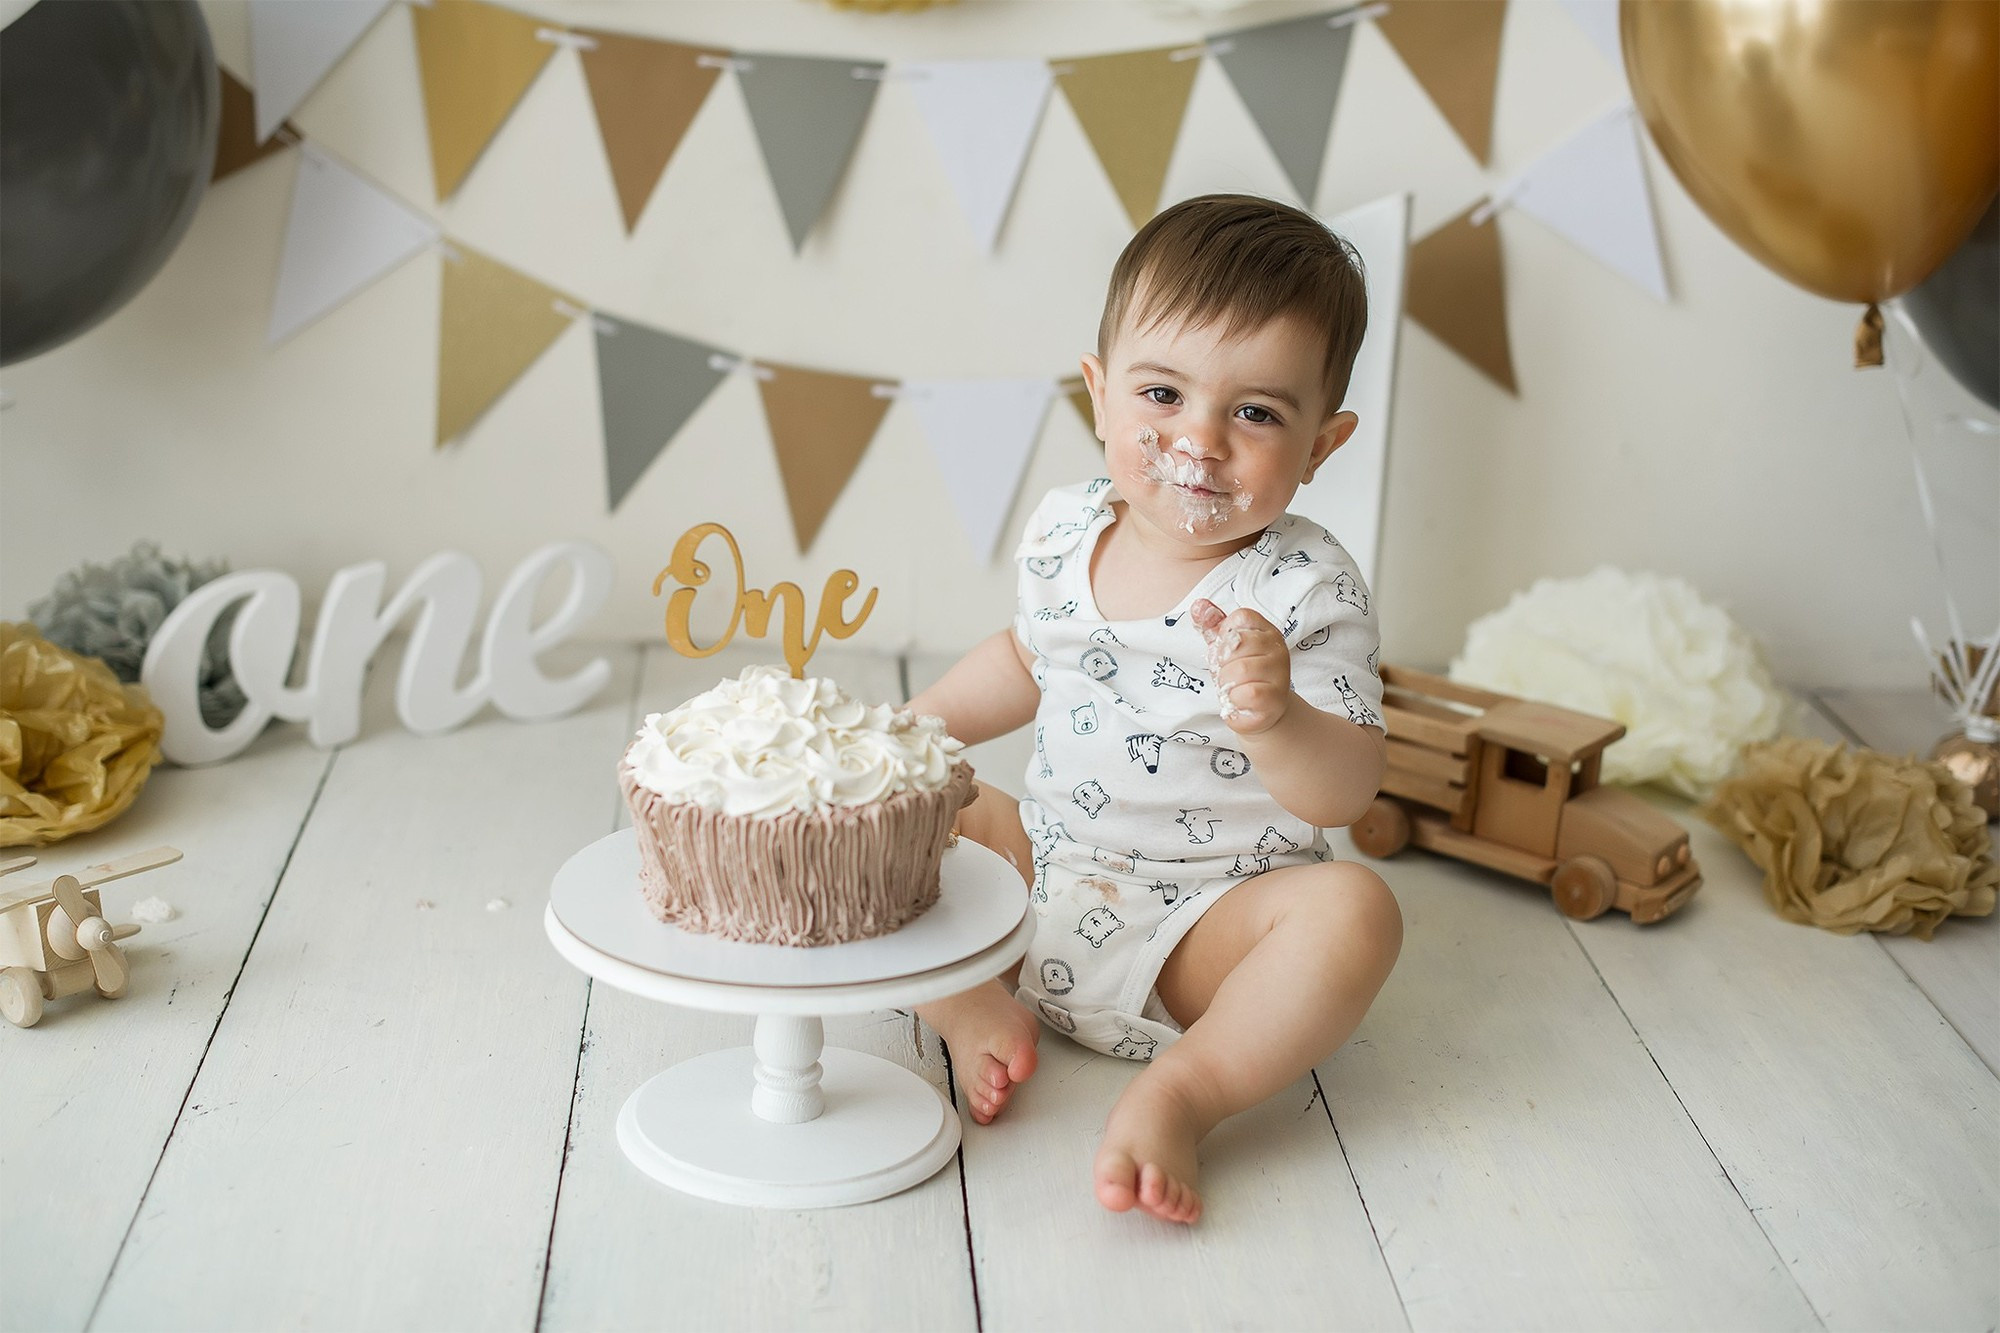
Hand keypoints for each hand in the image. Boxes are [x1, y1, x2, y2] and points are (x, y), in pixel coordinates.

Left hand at [1189, 599, 1289, 734]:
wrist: (1260, 709)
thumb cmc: (1242, 676)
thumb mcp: (1225, 648)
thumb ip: (1212, 625)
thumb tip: (1198, 605)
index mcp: (1265, 631)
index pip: (1241, 617)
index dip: (1225, 636)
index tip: (1229, 651)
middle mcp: (1277, 648)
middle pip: (1237, 644)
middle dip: (1224, 664)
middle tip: (1231, 675)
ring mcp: (1280, 672)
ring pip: (1241, 670)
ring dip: (1228, 684)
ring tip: (1235, 689)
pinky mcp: (1276, 697)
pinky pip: (1248, 693)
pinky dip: (1235, 699)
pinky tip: (1240, 701)